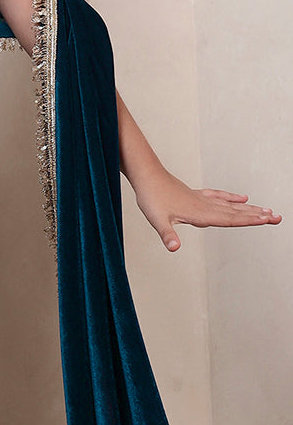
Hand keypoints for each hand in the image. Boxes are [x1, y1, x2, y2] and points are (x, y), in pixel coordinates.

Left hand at [134, 168, 281, 251]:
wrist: (147, 176)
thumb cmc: (151, 199)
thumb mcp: (157, 220)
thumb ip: (167, 235)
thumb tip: (174, 248)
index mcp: (200, 214)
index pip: (229, 220)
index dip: (248, 220)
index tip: (267, 220)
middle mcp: (205, 206)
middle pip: (236, 213)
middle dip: (257, 216)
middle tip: (278, 218)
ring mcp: (202, 199)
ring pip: (231, 205)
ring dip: (249, 208)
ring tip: (268, 211)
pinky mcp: (196, 195)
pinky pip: (219, 197)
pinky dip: (232, 198)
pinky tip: (242, 198)